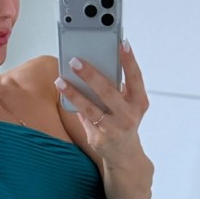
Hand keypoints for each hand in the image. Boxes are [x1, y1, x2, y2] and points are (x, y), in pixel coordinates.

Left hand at [56, 41, 148, 166]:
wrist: (124, 154)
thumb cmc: (123, 120)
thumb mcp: (127, 104)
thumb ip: (116, 88)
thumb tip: (93, 66)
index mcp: (139, 102)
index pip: (136, 77)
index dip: (130, 60)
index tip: (122, 43)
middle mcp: (129, 115)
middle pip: (107, 91)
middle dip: (90, 74)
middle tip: (75, 61)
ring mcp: (114, 128)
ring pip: (90, 107)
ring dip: (73, 92)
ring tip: (60, 80)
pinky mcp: (100, 138)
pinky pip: (84, 118)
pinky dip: (74, 105)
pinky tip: (64, 94)